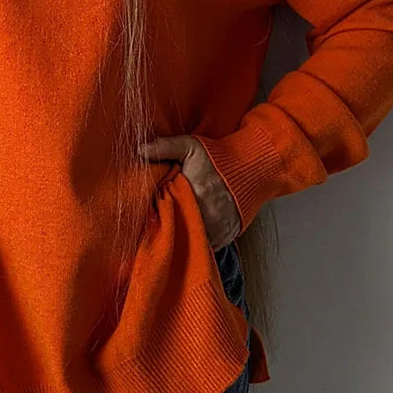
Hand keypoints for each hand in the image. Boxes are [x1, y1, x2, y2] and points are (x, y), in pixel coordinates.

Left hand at [138, 134, 240, 250]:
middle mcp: (206, 215)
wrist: (252, 167)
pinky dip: (199, 241)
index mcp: (192, 195)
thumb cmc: (218, 157)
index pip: (165, 213)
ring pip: (191, 241)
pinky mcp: (226, 236)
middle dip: (169, 227)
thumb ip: (165, 147)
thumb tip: (139, 149)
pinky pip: (207, 247)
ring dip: (184, 237)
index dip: (156, 214)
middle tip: (162, 221)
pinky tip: (192, 231)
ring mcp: (217, 229)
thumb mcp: (190, 146)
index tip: (151, 211)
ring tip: (177, 228)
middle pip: (177, 230)